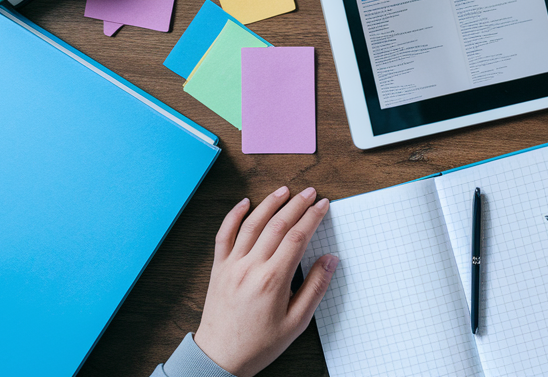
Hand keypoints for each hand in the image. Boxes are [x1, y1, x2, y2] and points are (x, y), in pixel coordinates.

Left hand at [194, 186, 337, 376]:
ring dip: (270, 203)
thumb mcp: (296, 322)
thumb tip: (330, 260)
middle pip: (278, 225)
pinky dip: (234, 215)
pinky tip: (245, 203)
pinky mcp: (218, 268)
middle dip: (297, 204)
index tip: (323, 206)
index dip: (313, 217)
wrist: (220, 357)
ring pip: (252, 224)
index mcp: (273, 280)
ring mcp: (232, 265)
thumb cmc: (259, 344)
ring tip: (284, 191)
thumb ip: (315, 288)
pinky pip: (224, 234)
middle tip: (310, 193)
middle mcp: (251, 267)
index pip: (297, 237)